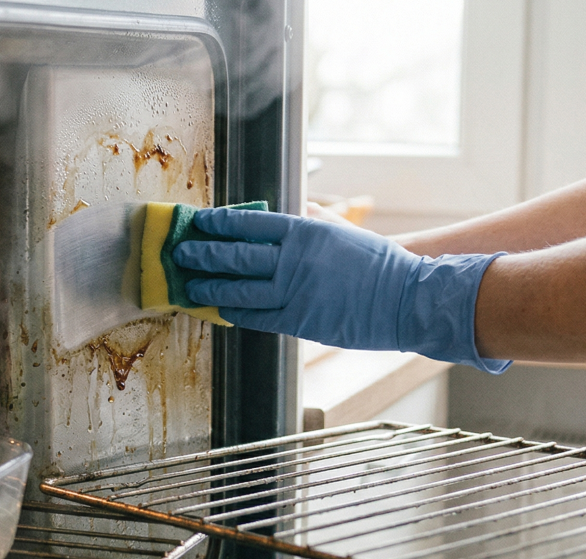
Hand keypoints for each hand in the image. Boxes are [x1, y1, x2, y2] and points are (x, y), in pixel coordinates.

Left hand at [172, 207, 509, 372]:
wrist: (405, 299)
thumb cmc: (374, 262)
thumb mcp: (340, 229)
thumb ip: (308, 217)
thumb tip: (282, 208)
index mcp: (305, 231)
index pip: (249, 223)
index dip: (219, 223)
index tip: (198, 222)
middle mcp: (295, 260)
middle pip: (236, 255)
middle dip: (203, 253)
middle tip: (180, 252)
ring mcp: (296, 293)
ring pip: (240, 289)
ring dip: (209, 286)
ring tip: (187, 284)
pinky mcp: (300, 322)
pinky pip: (257, 317)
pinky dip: (233, 312)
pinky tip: (217, 309)